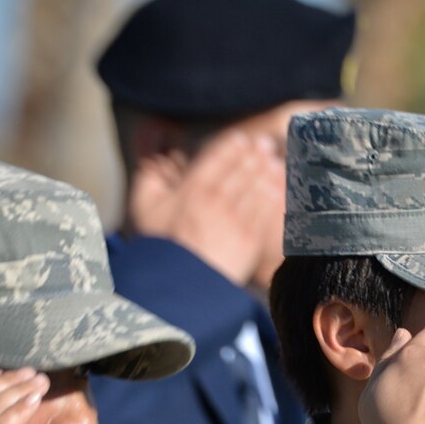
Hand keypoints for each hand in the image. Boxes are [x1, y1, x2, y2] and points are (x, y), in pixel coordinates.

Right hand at [127, 130, 285, 287]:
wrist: (181, 285)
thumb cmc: (161, 247)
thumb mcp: (144, 209)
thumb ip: (150, 180)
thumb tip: (156, 162)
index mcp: (193, 189)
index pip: (217, 159)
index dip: (232, 146)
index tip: (241, 138)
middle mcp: (218, 200)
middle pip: (242, 170)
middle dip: (256, 154)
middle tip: (266, 143)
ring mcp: (237, 220)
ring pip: (257, 188)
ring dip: (268, 171)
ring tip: (275, 161)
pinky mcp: (250, 240)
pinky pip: (266, 212)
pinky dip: (274, 198)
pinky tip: (280, 190)